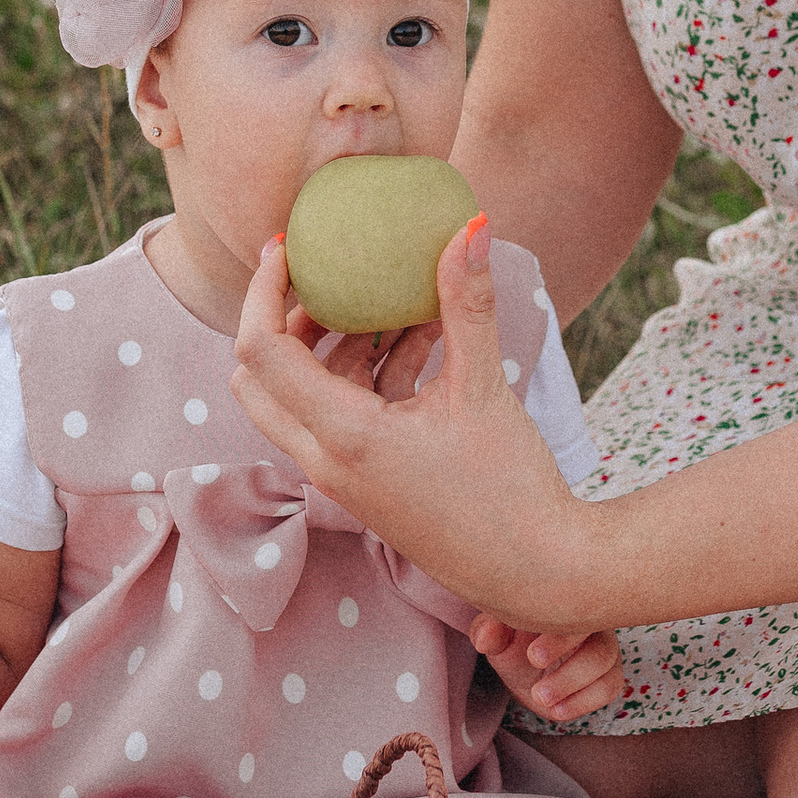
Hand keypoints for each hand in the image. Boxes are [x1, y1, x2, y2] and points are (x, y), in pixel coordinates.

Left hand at [231, 217, 607, 628]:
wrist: (537, 571)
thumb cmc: (510, 489)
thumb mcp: (484, 389)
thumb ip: (467, 306)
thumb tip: (468, 227)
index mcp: (342, 437)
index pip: (261, 350)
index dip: (264, 289)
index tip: (288, 245)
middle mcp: (325, 460)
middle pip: (260, 376)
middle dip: (283, 318)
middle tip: (323, 274)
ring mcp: (342, 475)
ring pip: (301, 395)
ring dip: (332, 344)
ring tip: (386, 296)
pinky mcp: (366, 481)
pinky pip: (341, 414)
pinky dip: (365, 372)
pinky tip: (420, 337)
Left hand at [469, 616, 626, 722]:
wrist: (527, 663)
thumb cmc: (514, 638)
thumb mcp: (497, 635)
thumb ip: (489, 631)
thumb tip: (484, 638)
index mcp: (568, 601)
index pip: (577, 610)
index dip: (560, 636)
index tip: (532, 656)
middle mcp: (593, 621)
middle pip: (600, 641)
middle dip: (570, 668)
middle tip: (536, 685)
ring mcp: (605, 646)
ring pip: (605, 664)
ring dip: (572, 685)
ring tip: (539, 698)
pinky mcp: (609, 673)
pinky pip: (609, 686)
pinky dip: (583, 701)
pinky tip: (556, 710)